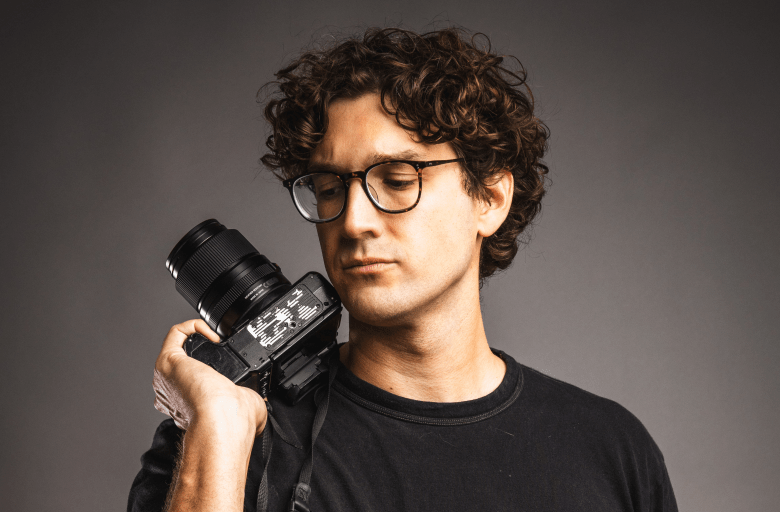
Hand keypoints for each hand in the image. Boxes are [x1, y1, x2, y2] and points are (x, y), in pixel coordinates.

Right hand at [153, 319, 266, 435]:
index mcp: (190, 407)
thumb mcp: (249, 405)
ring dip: (199, 338)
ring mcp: (168, 378)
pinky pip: (175, 334)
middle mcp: (174, 394)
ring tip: (218, 339)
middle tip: (223, 348)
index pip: (194, 383)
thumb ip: (251, 397)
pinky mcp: (167, 362)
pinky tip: (214, 335)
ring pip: (177, 348)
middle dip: (204, 352)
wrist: (224, 418)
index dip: (210, 369)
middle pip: (185, 365)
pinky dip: (194, 326)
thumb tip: (262, 397)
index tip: (225, 364)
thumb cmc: (234, 419)